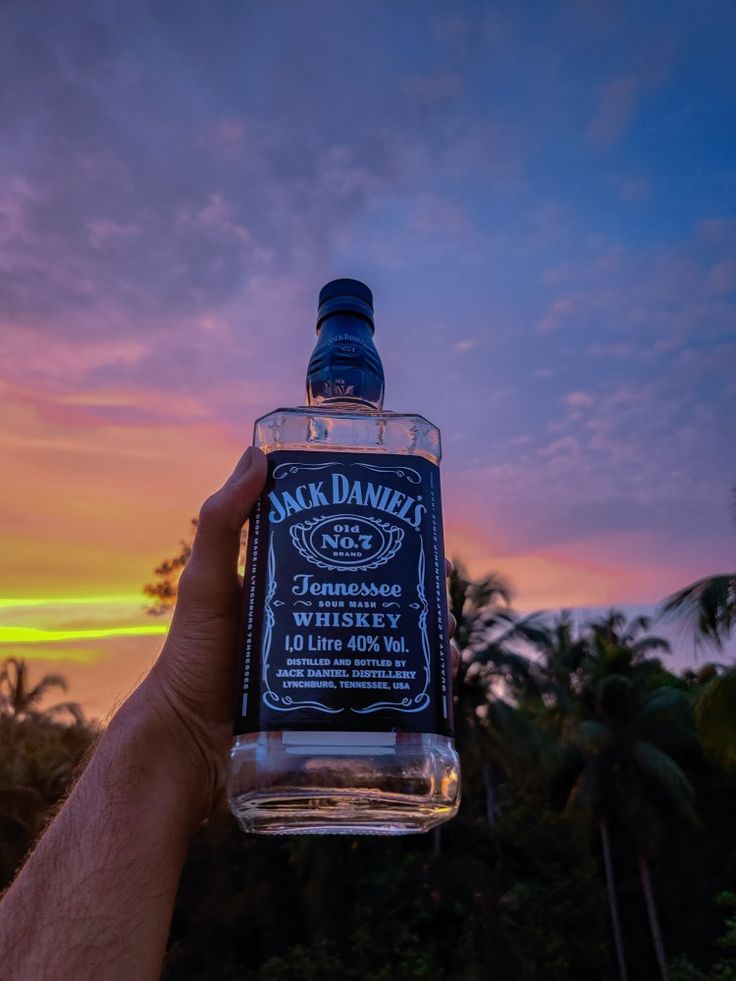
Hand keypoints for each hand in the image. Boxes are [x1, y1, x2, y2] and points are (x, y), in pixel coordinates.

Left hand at [139, 447, 459, 820]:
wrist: (190, 743)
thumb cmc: (191, 658)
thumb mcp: (207, 583)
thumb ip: (221, 522)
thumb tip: (256, 454)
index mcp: (292, 581)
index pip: (346, 548)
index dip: (383, 533)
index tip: (415, 522)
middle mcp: (318, 616)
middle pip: (380, 592)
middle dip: (416, 583)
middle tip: (438, 578)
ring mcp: (332, 661)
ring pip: (393, 637)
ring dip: (426, 631)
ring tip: (445, 630)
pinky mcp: (340, 703)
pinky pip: (389, 685)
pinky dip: (420, 679)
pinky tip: (440, 674)